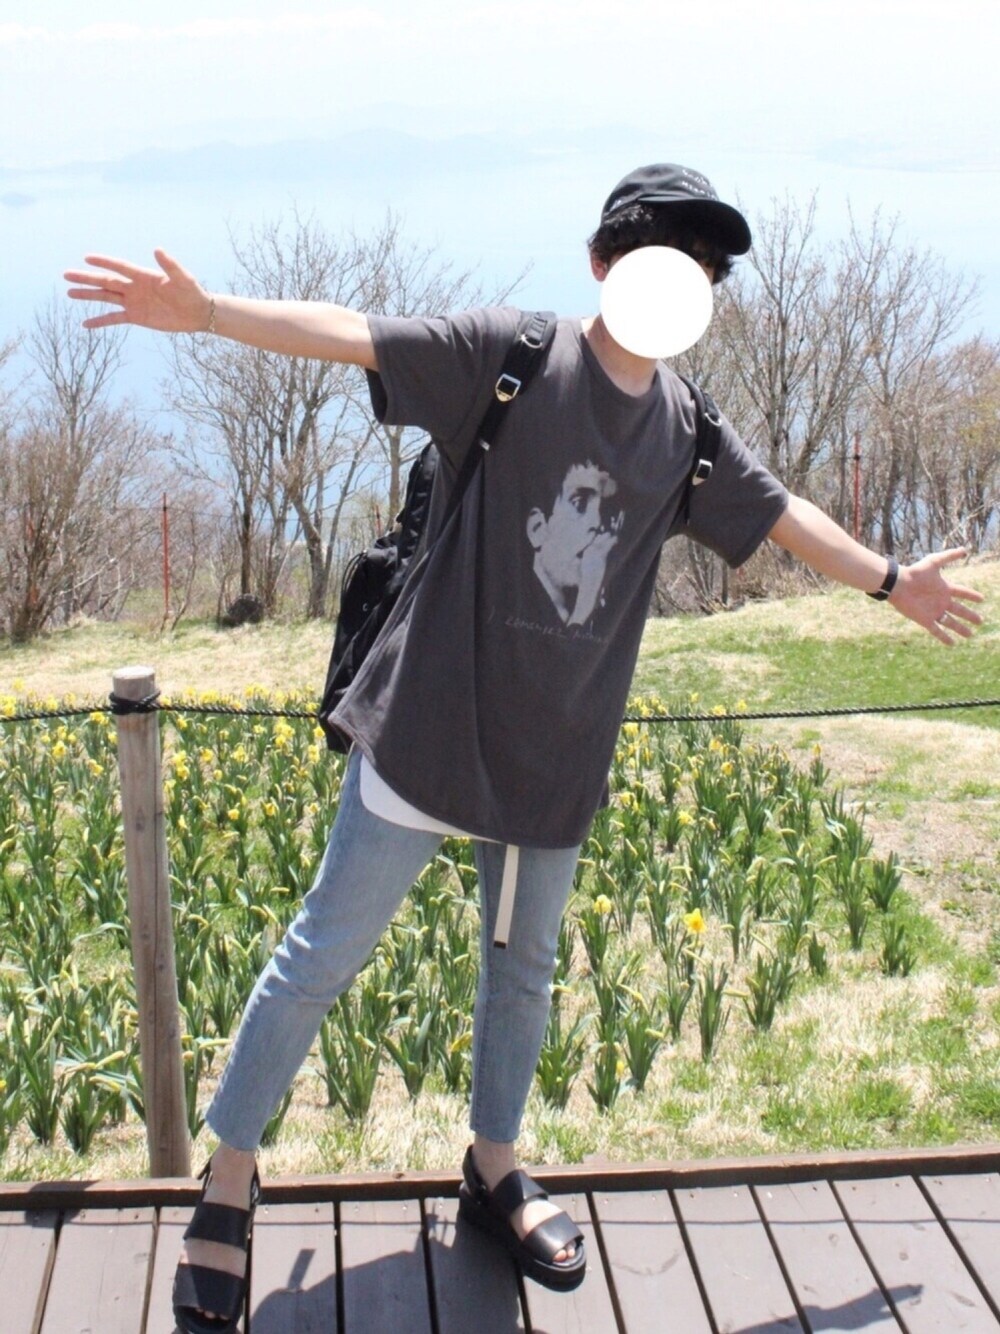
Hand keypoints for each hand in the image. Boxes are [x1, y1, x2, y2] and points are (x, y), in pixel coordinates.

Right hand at [64, 250, 211, 333]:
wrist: (198, 313)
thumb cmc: (192, 292)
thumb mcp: (182, 278)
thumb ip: (170, 265)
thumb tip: (157, 249)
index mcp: (143, 275)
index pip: (119, 267)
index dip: (104, 262)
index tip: (87, 258)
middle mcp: (134, 287)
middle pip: (106, 281)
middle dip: (86, 278)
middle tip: (66, 274)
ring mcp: (133, 302)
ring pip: (106, 297)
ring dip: (88, 295)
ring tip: (69, 293)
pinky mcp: (136, 317)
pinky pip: (114, 318)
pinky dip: (100, 321)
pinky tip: (85, 324)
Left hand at [890, 548, 984, 644]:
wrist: (899, 585)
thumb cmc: (916, 572)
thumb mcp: (934, 562)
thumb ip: (949, 556)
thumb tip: (964, 550)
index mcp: (944, 588)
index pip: (962, 592)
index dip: (972, 596)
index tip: (982, 599)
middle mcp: (941, 601)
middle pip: (959, 610)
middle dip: (970, 616)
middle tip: (980, 621)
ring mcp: (934, 611)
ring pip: (951, 623)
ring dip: (960, 629)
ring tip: (970, 635)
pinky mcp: (925, 620)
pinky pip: (937, 630)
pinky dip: (944, 637)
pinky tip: (952, 644)